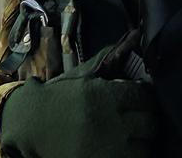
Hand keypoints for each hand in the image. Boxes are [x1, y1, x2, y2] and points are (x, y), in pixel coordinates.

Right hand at [0, 48, 157, 157]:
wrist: (31, 124)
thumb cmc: (58, 96)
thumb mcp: (82, 75)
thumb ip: (110, 58)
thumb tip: (134, 35)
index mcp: (103, 95)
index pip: (145, 97)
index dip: (145, 96)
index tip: (139, 97)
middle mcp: (109, 121)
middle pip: (150, 123)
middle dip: (146, 118)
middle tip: (138, 116)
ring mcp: (108, 148)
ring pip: (146, 146)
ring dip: (142, 139)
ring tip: (131, 133)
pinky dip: (133, 153)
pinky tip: (123, 146)